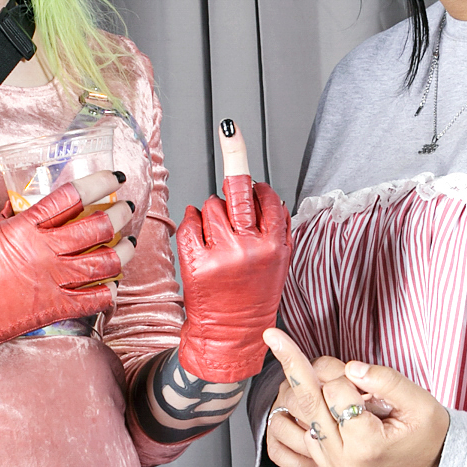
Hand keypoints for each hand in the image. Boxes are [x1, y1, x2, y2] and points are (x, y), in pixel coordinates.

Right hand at [0, 169, 133, 382]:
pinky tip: (114, 284)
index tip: (112, 178)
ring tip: (130, 243)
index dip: (98, 184)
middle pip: (95, 228)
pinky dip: (109, 291)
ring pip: (103, 262)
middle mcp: (44, 252)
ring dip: (123, 251)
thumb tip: (24, 207)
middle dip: (118, 214)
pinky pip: (93, 300)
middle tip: (126, 208)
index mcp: (25, 227)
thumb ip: (12, 218)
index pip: (71, 197)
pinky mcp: (53, 308)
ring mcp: (51, 281)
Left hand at [175, 122, 291, 382]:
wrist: (232, 336)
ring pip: (210, 205)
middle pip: (240, 189)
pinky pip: (189, 222)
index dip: (257, 185)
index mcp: (276, 244)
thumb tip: (261, 191)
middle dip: (236, 152)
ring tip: (216, 239)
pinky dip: (191, 223)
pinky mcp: (197, 262)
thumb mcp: (276, 263)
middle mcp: (253, 246)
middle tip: (230, 130)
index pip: (268, 196)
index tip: (245, 153)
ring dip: (210, 212)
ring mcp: (224, 254)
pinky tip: (198, 238)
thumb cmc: (252, 298)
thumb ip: (273, 228)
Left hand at [262, 328, 451, 466]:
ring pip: (298, 420)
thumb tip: (351, 368)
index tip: (366, 382)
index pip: (336, 392)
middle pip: (308, 403)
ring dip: (305, 396)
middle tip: (274, 337)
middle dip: (294, 366)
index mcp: (367, 446)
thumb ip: (385, 380)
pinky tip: (314, 406)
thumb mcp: (420, 402)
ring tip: (318, 383)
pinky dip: (305, 418)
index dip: (350, 377)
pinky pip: (301, 440)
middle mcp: (343, 462)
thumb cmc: (431, 436)